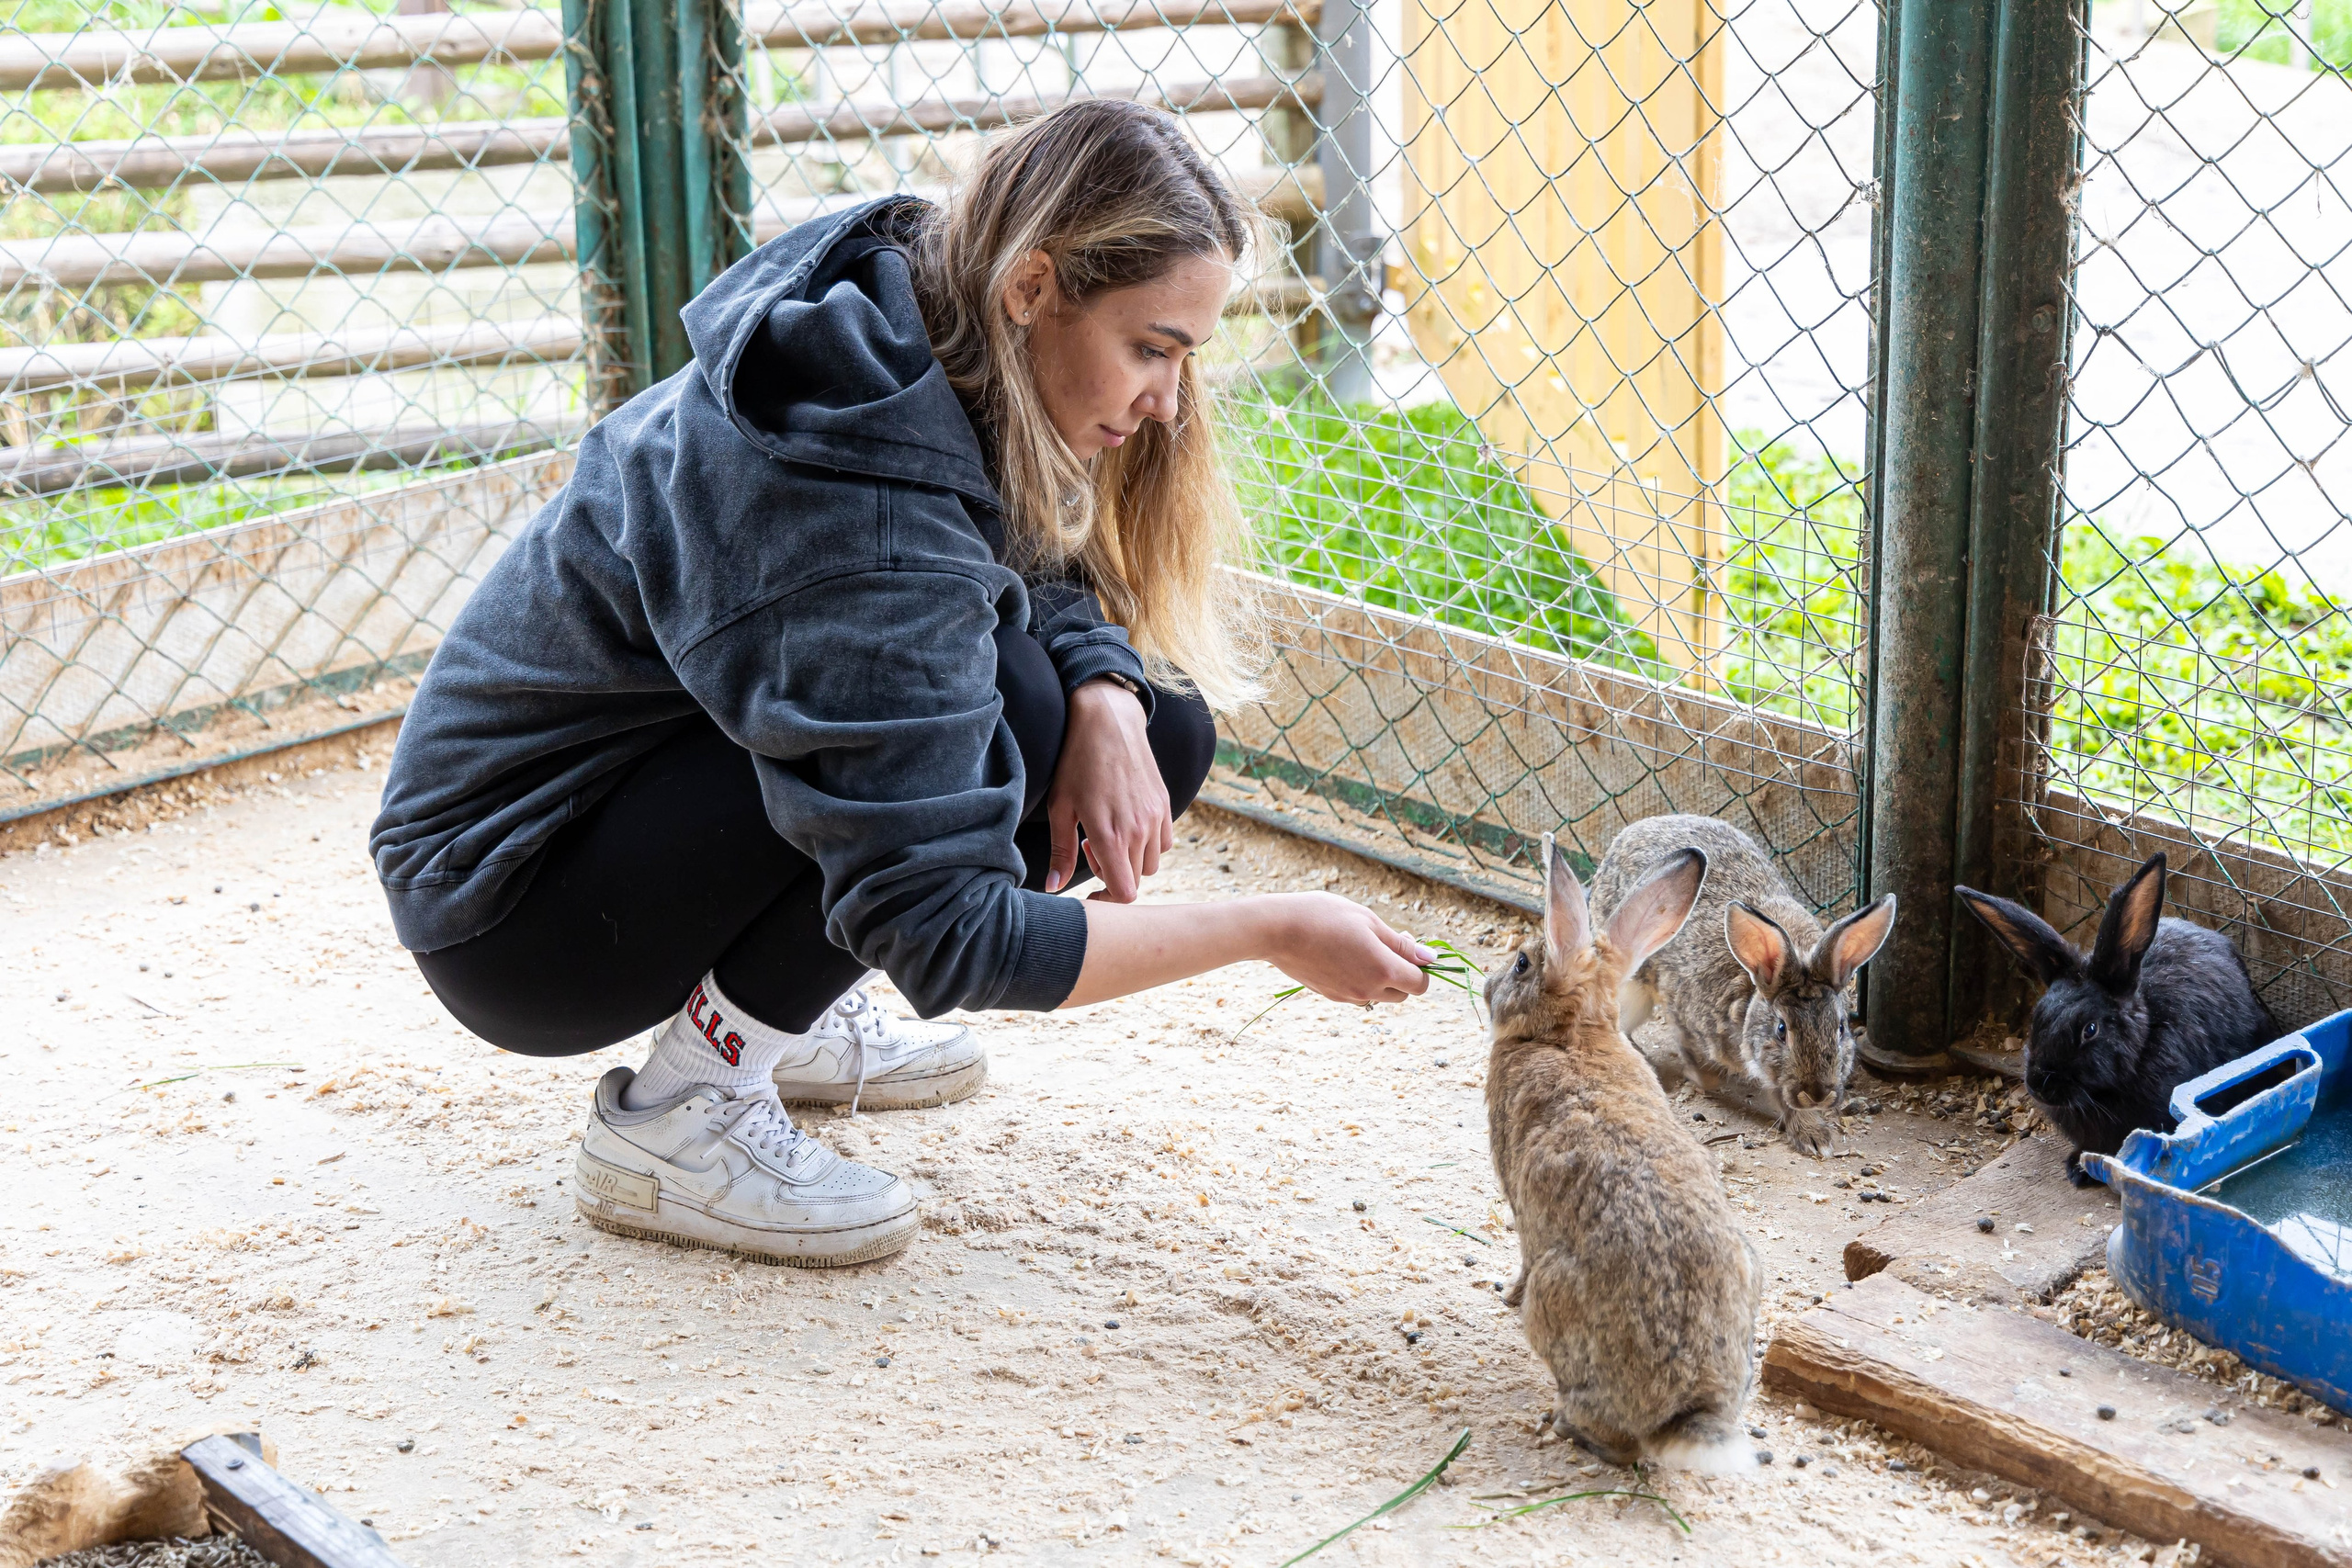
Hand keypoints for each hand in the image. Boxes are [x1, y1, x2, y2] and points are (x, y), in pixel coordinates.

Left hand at [1045, 679, 1168, 900]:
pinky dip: (1148, 845)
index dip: (1107, 900)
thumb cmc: (1076, 763)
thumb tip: (1053, 888)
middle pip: (1136, 881)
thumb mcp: (1060, 808)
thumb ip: (1061, 852)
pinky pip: (1164, 843)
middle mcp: (1138, 830)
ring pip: (1151, 864)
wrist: (1109, 721)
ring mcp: (1156, 817)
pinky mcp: (1165, 804)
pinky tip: (1127, 824)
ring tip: (1108, 835)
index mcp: (1109, 835)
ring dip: (1131, 861)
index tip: (1091, 892)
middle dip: (1113, 876)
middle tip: (1089, 850)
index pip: (1124, 892)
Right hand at [1261, 892, 1434, 1005]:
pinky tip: (1341, 954)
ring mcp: (1347, 996)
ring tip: (1360, 946)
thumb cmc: (1324, 916)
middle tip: (1385, 942)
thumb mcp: (1369, 921)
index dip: (1421, 967)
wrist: (1277, 930)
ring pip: (1378, 994)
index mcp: (1383, 970)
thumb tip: (1430, 958)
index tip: (1406, 945)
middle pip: (1402, 993)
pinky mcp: (1329, 995)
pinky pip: (1356, 993)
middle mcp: (1367, 990)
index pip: (1420, 984)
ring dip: (1380, 977)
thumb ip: (1401, 944)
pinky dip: (1358, 978)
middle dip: (1402, 973)